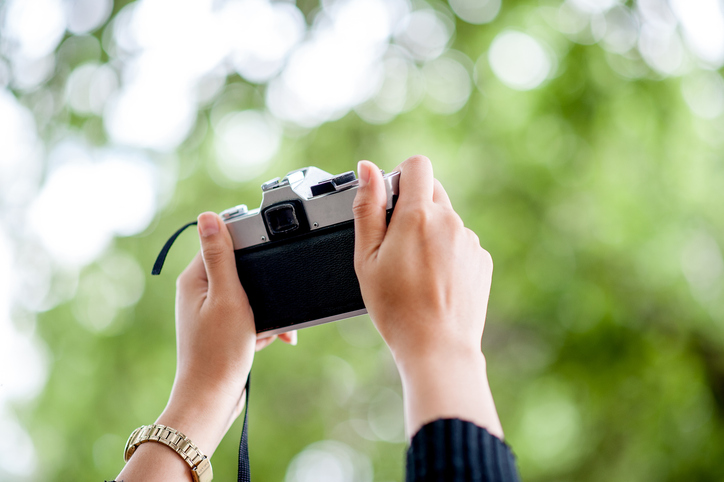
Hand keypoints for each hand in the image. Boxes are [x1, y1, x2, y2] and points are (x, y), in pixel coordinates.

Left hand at [117, 212, 294, 480]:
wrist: (214, 398)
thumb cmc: (219, 351)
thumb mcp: (227, 296)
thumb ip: (220, 255)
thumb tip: (208, 215)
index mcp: (194, 278)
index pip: (222, 242)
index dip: (250, 247)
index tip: (268, 258)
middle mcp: (198, 292)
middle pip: (240, 269)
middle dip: (263, 285)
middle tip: (270, 304)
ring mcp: (209, 311)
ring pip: (249, 294)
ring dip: (266, 309)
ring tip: (270, 329)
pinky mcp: (221, 328)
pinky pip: (248, 314)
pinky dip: (261, 325)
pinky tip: (267, 339)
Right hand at [353, 156, 502, 438]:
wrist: (437, 347)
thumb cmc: (396, 307)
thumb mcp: (367, 257)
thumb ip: (368, 208)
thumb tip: (367, 169)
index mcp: (419, 215)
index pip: (418, 166)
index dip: (400, 178)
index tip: (390, 204)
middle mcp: (450, 221)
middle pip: (432, 192)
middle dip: (413, 208)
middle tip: (396, 246)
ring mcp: (470, 241)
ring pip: (446, 220)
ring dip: (431, 233)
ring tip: (416, 273)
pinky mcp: (481, 260)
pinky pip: (461, 243)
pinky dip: (448, 253)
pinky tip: (435, 282)